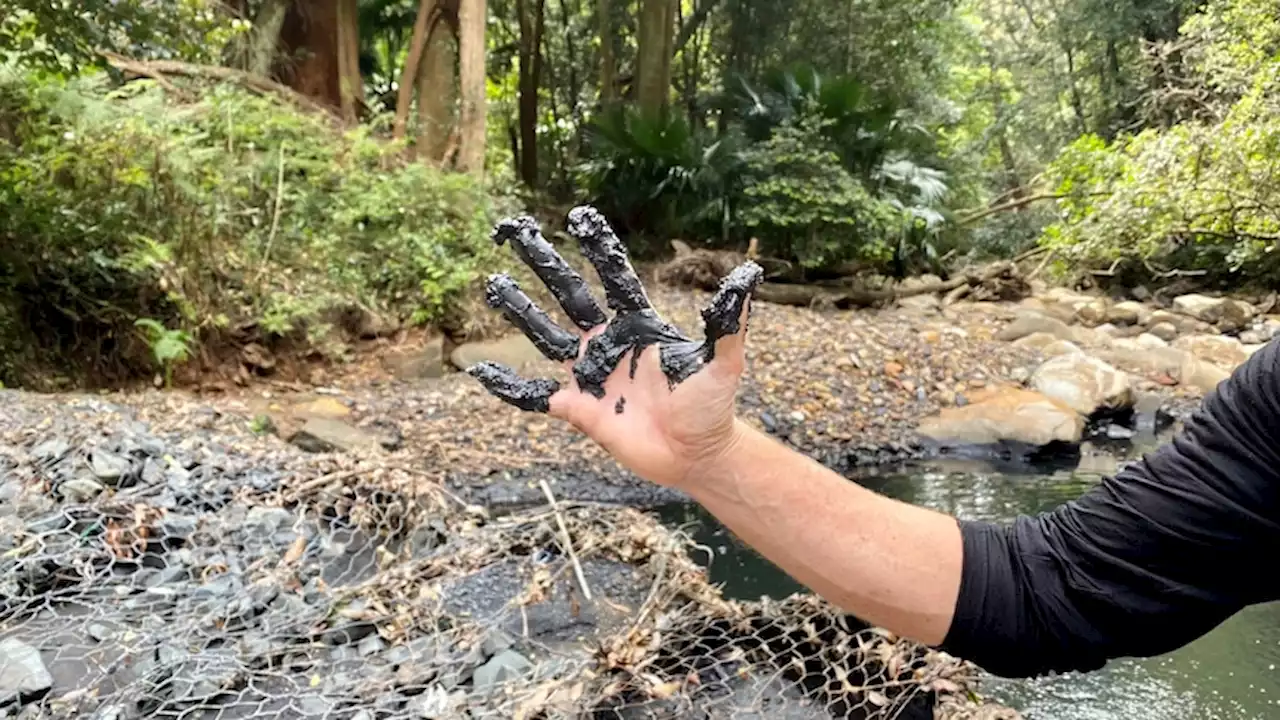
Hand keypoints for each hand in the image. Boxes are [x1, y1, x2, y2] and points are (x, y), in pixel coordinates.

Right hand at [466, 206, 762, 488]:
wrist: (696, 454)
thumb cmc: (710, 406)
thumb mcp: (721, 362)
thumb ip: (727, 322)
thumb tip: (748, 277)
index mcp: (636, 326)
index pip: (610, 277)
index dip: (595, 249)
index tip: (577, 217)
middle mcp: (608, 343)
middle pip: (567, 294)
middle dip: (542, 263)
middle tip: (514, 231)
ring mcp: (590, 375)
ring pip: (544, 336)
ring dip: (519, 311)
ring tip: (493, 282)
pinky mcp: (577, 409)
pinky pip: (534, 396)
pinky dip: (510, 386)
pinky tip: (482, 370)